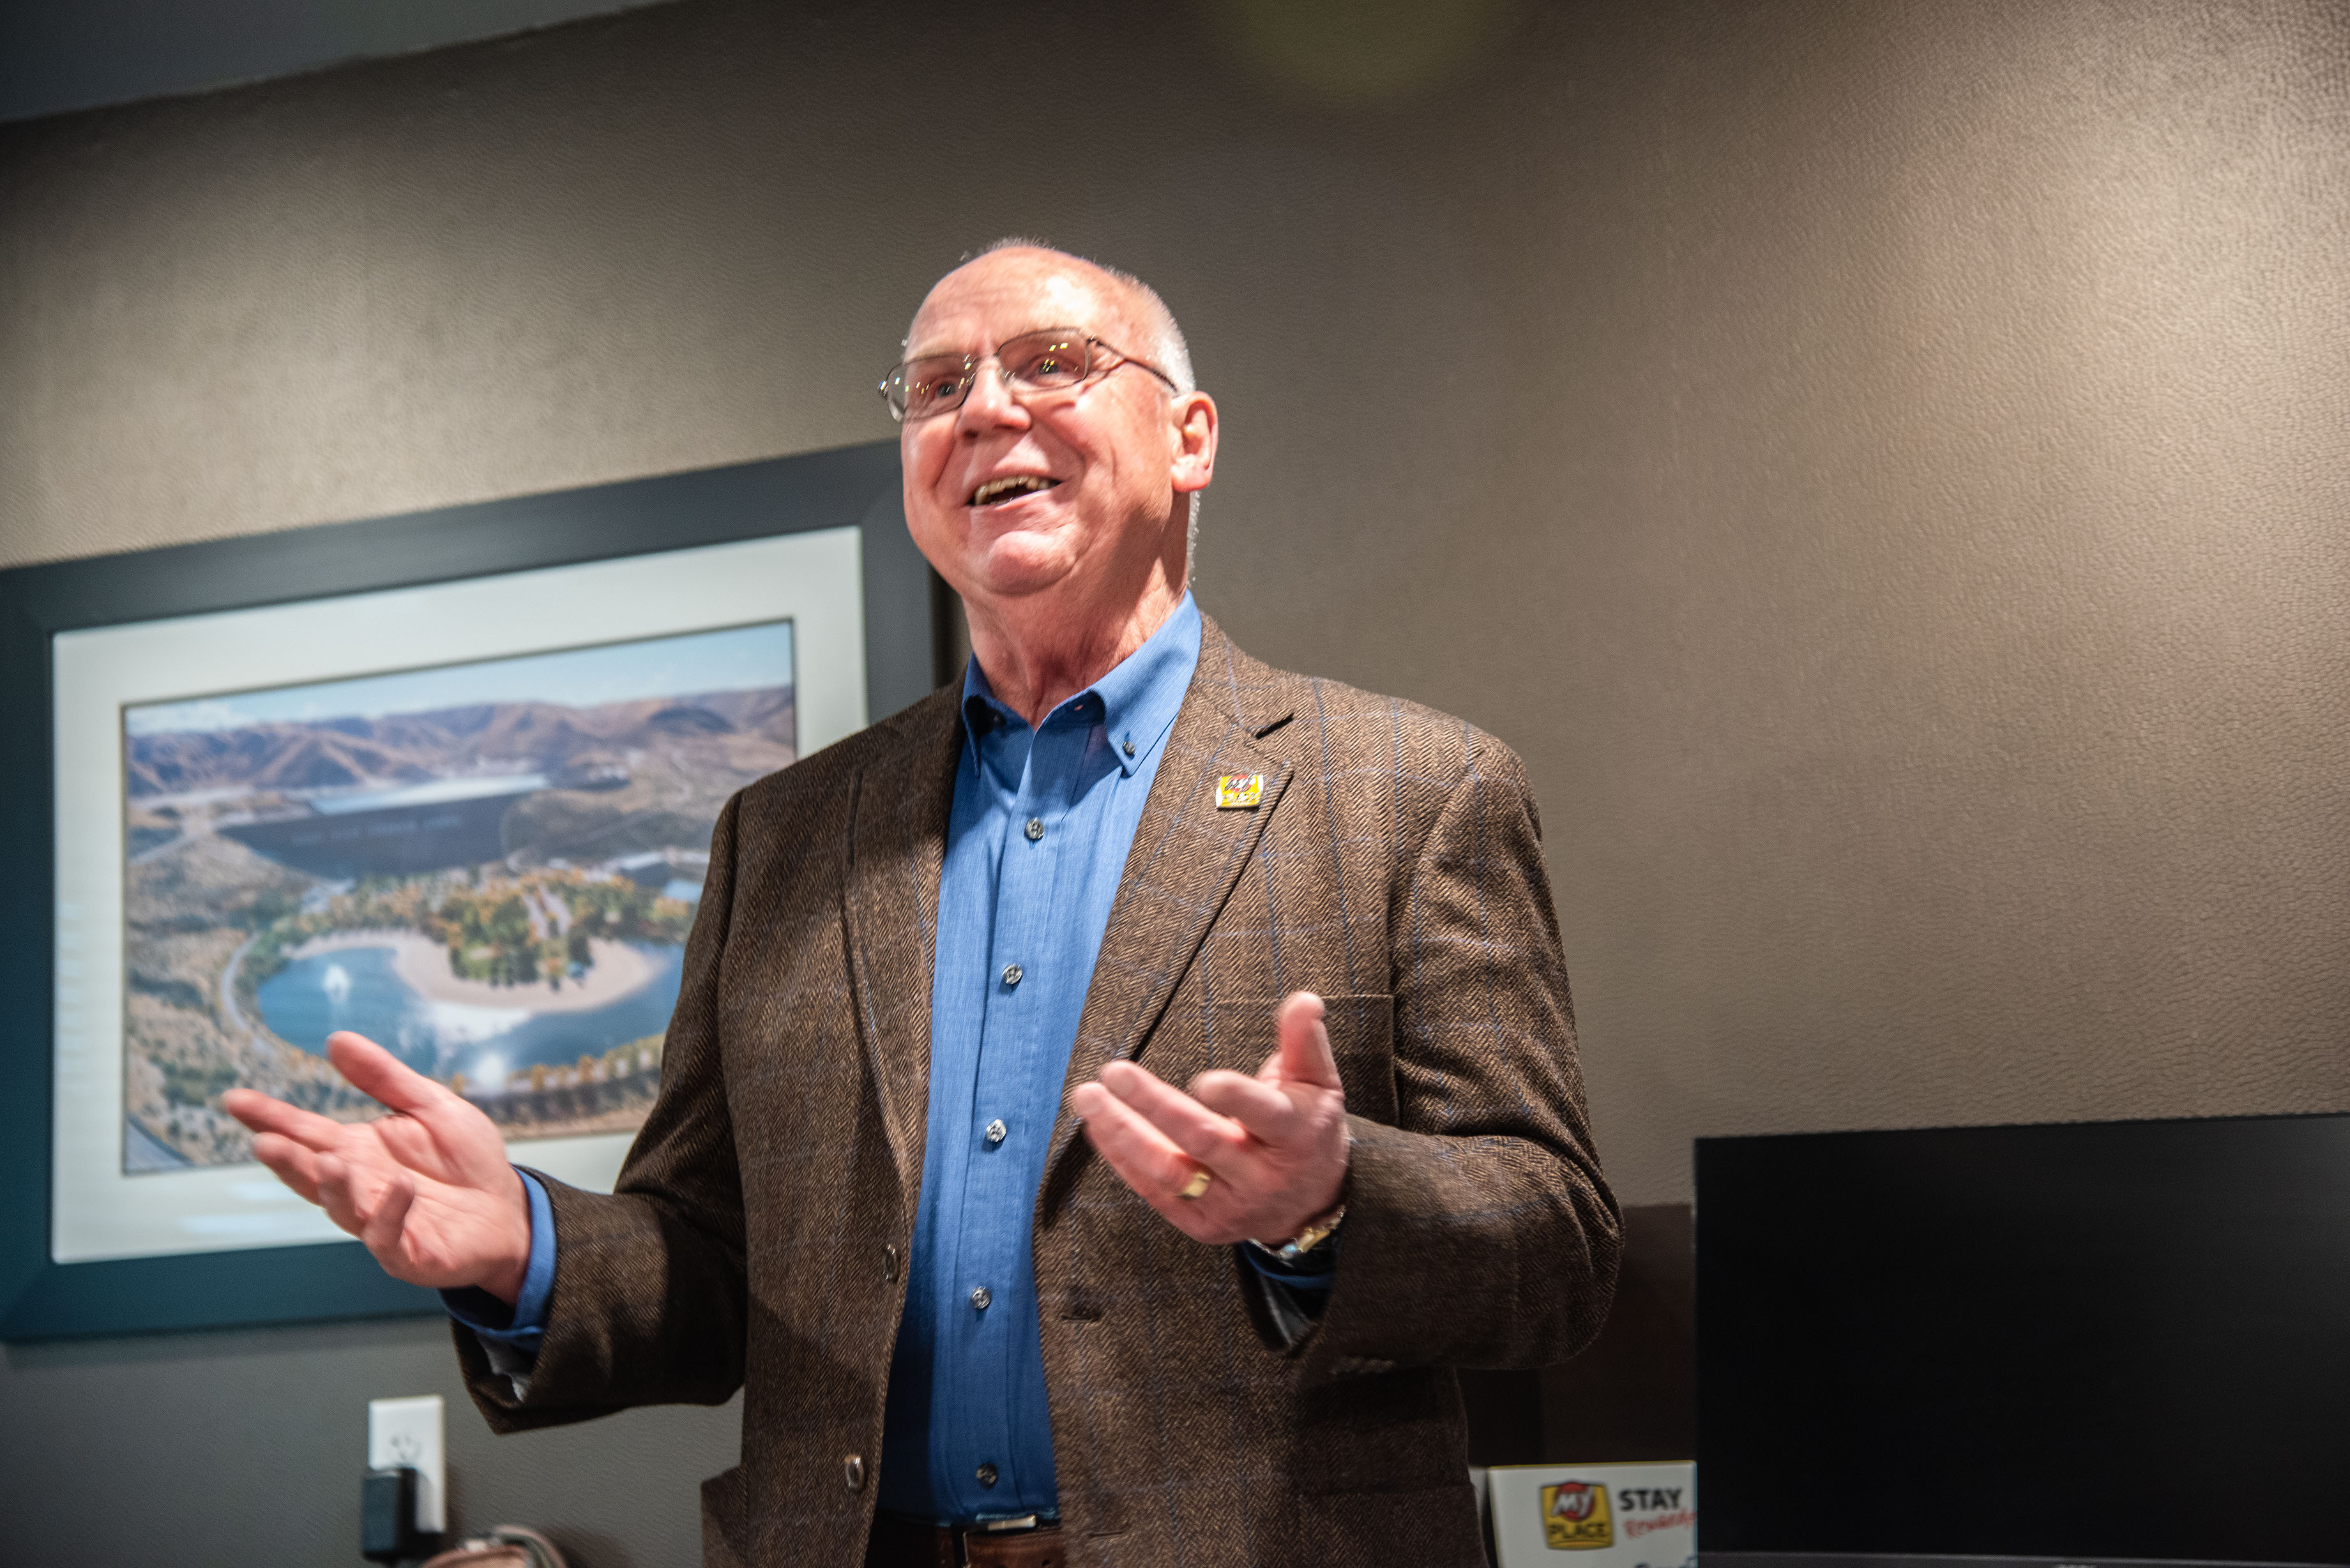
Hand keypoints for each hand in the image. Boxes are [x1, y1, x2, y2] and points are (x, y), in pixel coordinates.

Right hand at [221, 1031, 531, 1302]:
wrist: (507, 1209)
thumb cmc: (465, 1160)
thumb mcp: (430, 1106)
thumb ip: (384, 1078)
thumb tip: (337, 1039)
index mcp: (357, 1150)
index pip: (304, 1132)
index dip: (269, 1118)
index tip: (234, 1100)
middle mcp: (358, 1186)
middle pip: (311, 1172)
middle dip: (286, 1159)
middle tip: (264, 1142)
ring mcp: (378, 1221)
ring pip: (341, 1207)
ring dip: (331, 1187)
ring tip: (327, 1161)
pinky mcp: (407, 1251)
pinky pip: (389, 1235)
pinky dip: (391, 1212)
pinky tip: (400, 1187)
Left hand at [1069, 991, 1347, 1245]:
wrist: (1311, 1205)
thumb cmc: (1307, 1128)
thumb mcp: (1319, 1083)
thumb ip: (1304, 1040)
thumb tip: (1303, 999)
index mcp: (1295, 1135)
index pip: (1265, 1115)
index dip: (1236, 1098)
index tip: (1203, 1081)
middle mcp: (1260, 1176)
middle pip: (1203, 1140)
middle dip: (1153, 1106)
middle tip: (1114, 1072)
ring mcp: (1229, 1205)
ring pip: (1169, 1172)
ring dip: (1123, 1134)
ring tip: (1088, 1099)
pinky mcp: (1202, 1223)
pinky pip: (1154, 1192)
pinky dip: (1122, 1159)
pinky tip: (1098, 1126)